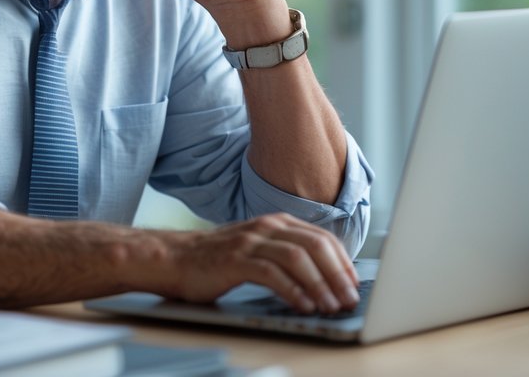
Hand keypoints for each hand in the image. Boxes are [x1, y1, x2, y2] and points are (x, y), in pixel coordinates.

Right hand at [147, 214, 359, 313]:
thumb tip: (324, 278)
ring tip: (330, 305)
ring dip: (319, 284)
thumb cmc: (217, 259)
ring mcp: (250, 241)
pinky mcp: (235, 260)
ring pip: (298, 258)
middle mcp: (267, 227)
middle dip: (337, 274)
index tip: (354, 284)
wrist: (174, 258)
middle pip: (315, 246)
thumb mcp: (258, 249)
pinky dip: (292, 290)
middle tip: (349, 298)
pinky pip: (272, 273)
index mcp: (277, 223)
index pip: (322, 238)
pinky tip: (302, 305)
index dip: (343, 262)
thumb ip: (286, 255)